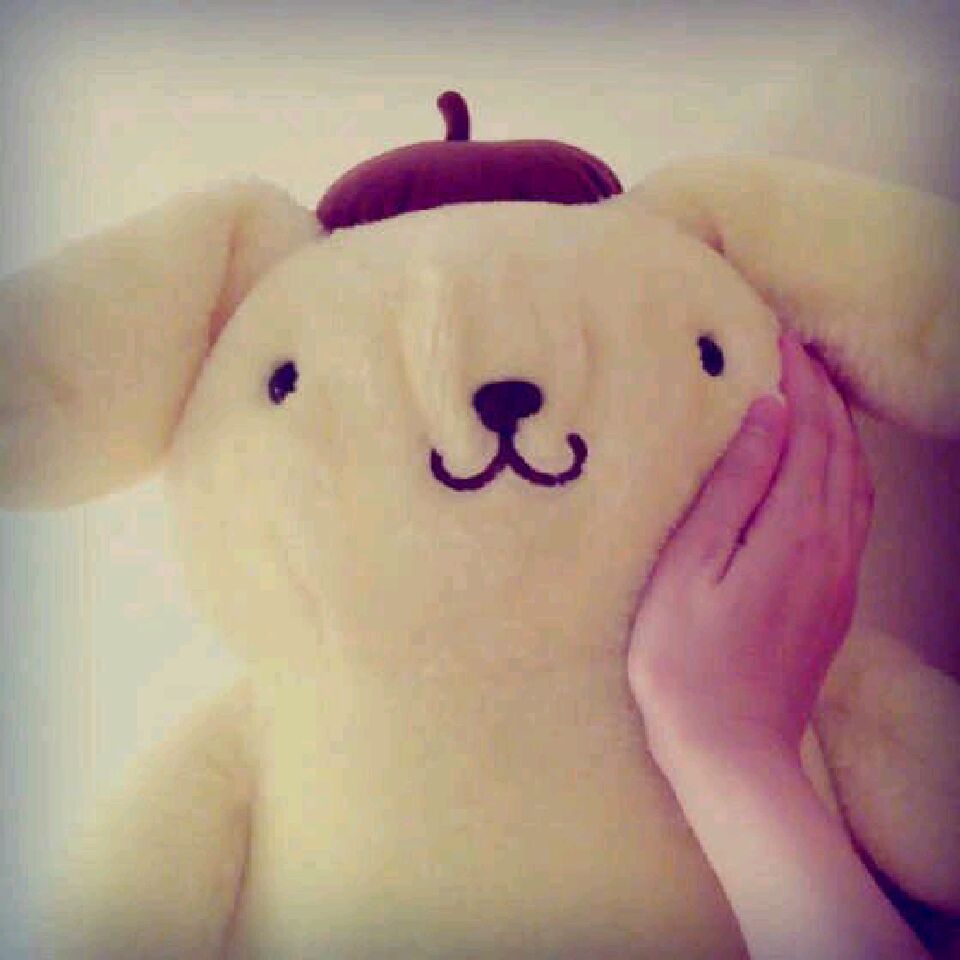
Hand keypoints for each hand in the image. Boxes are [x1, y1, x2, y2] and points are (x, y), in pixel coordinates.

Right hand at [628, 332, 874, 763]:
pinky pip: (855, 513)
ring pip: (856, 480)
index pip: (807, 430)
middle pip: (841, 449)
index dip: (796, 379)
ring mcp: (840, 576)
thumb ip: (732, 488)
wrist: (731, 752)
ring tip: (812, 397)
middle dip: (822, 393)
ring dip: (839, 430)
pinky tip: (823, 469)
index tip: (776, 337)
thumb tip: (766, 417)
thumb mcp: (690, 567)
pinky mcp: (835, 600)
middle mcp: (832, 546)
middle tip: (795, 352)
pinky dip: (844, 471)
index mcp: (793, 530)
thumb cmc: (686, 661)